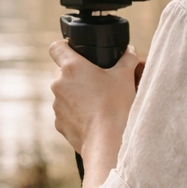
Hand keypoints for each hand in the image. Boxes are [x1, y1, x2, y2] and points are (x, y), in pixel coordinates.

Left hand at [48, 41, 143, 157]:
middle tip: (96, 81)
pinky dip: (76, 113)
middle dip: (77, 75)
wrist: (108, 140)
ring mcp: (57, 105)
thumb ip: (127, 59)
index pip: (56, 48)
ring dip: (76, 95)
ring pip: (64, 94)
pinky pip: (66, 113)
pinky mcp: (59, 124)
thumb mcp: (125, 76)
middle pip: (62, 72)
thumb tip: (130, 51)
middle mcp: (58, 84)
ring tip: (97, 102)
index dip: (65, 47)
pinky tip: (92, 118)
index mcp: (72, 67)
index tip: (75, 52)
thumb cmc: (115, 105)